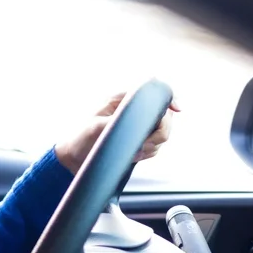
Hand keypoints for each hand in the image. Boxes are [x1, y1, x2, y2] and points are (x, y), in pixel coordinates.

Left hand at [54, 92, 180, 173]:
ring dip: (151, 146)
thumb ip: (123, 116)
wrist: (75, 159)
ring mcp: (138, 128)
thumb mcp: (99, 125)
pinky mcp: (139, 142)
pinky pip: (156, 148)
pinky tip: (132, 156)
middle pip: (165, 118)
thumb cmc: (82, 138)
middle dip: (158, 133)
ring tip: (132, 152)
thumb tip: (141, 107)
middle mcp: (133, 112)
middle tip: (142, 145)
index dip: (170, 100)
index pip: (155, 93)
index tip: (177, 110)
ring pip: (162, 135)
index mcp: (123, 101)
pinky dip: (147, 153)